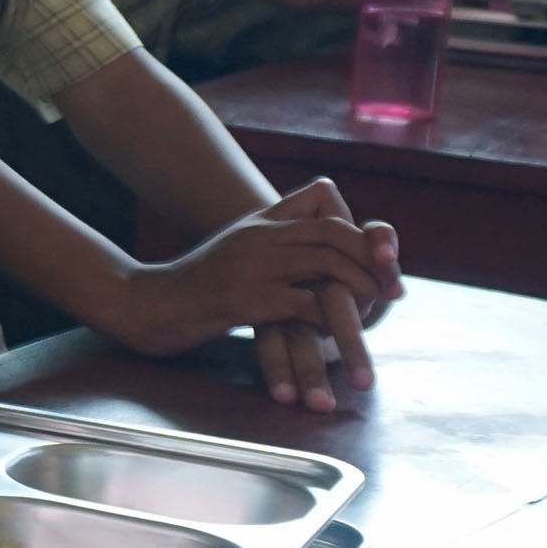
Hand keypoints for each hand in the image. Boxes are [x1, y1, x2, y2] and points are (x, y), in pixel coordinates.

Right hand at [109, 180, 394, 408]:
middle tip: (396, 293)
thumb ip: (275, 243)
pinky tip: (335, 339)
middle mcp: (260, 237)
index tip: (387, 260)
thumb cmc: (194, 286)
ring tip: (375, 316)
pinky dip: (328, 323)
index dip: (361, 233)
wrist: (150, 305)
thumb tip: (321, 253)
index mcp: (261, 221)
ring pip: (326, 267)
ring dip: (360, 294)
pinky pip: (304, 305)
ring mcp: (252, 266)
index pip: (325, 208)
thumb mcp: (237, 252)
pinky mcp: (244, 300)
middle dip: (373, 263)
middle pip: (334, 235)